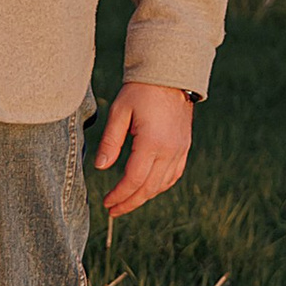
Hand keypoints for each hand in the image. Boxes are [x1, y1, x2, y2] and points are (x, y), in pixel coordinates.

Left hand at [91, 82, 193, 221]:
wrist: (170, 75)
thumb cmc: (140, 91)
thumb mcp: (120, 112)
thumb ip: (110, 141)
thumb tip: (100, 168)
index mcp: (152, 142)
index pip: (134, 179)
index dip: (119, 195)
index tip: (106, 202)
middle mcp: (170, 150)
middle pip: (149, 188)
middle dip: (130, 202)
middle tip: (113, 210)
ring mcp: (180, 150)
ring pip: (162, 184)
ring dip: (144, 196)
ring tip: (126, 201)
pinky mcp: (184, 147)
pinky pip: (174, 175)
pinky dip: (159, 185)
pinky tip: (147, 188)